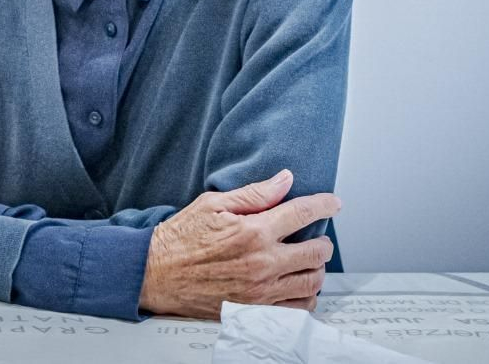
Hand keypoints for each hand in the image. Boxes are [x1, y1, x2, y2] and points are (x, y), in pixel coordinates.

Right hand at [140, 169, 338, 318]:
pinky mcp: (254, 310)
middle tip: (317, 236)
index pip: (303, 213)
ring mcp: (260, 290)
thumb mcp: (213, 204)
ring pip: (311, 281)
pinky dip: (305, 295)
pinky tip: (297, 284)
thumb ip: (254, 194)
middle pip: (316, 252)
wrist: (155, 274)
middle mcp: (262, 262)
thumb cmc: (180, 239)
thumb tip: (284, 180)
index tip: (333, 203)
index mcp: (252, 231)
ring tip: (308, 260)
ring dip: (316, 268)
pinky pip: (297, 308)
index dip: (324, 205)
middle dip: (323, 240)